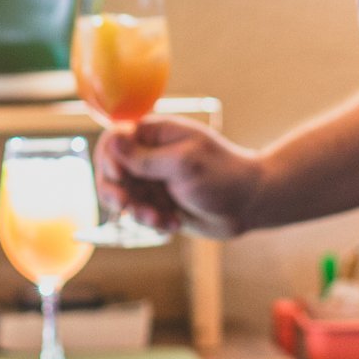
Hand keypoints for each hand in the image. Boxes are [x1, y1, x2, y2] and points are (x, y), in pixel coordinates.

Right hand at [93, 117, 263, 238]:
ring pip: (123, 197)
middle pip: (110, 171)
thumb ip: (145, 158)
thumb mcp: (183, 164)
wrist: (249, 204)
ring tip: (161, 220)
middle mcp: (150, 155)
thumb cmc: (223, 176)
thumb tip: (112, 139)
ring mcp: (153, 180)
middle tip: (127, 206)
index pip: (114, 139)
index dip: (109, 158)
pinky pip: (139, 215)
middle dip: (116, 192)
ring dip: (138, 212)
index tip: (120, 176)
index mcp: (155, 134)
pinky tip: (173, 224)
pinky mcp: (159, 203)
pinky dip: (152, 222)